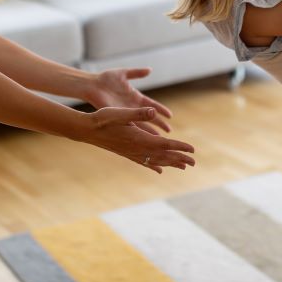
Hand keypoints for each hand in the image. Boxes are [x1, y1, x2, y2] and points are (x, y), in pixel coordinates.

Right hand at [81, 107, 195, 172]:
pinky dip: (154, 165)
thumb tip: (152, 111)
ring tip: (183, 167)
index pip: (164, 145)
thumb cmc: (103, 119)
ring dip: (170, 163)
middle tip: (194, 163)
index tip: (192, 150)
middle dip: (179, 159)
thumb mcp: (120, 113)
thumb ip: (137, 113)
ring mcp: (131, 153)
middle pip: (163, 156)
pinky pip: (144, 162)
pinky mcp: (126, 153)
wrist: (87, 130)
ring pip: (155, 161)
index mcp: (138, 139)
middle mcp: (137, 149)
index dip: (179, 147)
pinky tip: (159, 170)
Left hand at [84, 68, 171, 132]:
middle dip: (159, 124)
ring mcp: (126, 112)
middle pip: (150, 116)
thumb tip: (150, 70)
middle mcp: (133, 106)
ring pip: (141, 123)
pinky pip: (130, 125)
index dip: (162, 110)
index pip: (152, 104)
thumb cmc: (106, 78)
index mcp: (136, 96)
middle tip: (169, 132)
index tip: (170, 116)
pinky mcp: (118, 116)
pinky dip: (137, 131)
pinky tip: (142, 138)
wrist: (92, 85)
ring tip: (158, 139)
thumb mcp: (124, 73)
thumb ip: (137, 73)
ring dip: (149, 131)